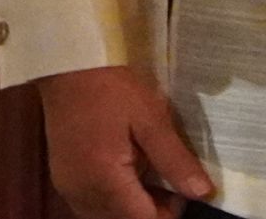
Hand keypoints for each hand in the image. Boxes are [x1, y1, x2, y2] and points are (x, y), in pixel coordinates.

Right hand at [35, 64, 213, 218]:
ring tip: (145, 171)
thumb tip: (202, 192)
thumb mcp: (151, 118)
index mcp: (104, 181)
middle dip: (149, 210)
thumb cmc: (112, 86)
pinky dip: (112, 198)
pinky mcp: (63, 178)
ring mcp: (68, 187)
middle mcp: (81, 193)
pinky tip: (122, 170)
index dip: (168, 212)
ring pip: (106, 216)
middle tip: (165, 177)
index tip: (179, 187)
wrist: (69, 63)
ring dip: (130, 205)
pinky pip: (92, 204)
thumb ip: (175, 160)